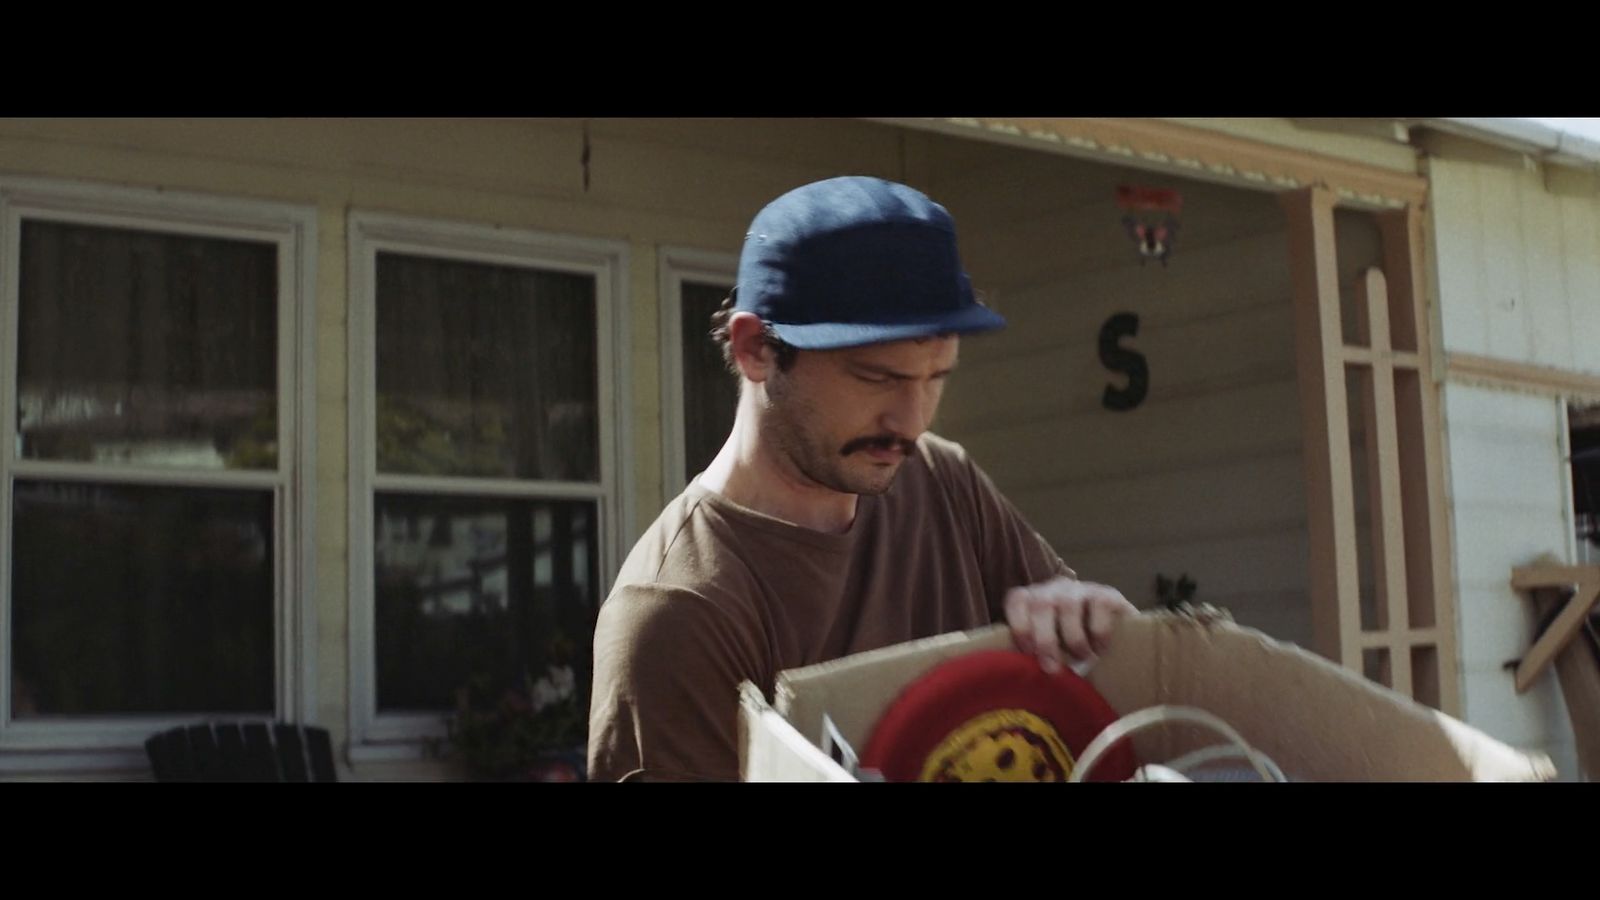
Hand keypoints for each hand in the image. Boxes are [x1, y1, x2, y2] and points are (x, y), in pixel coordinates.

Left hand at [1003, 576, 1137, 672]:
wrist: (1119, 646)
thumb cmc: (1071, 651)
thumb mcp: (1048, 650)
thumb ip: (1031, 653)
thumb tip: (1014, 673)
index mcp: (1034, 600)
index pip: (1017, 600)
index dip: (1019, 625)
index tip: (1027, 651)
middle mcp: (1055, 589)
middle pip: (1041, 604)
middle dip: (1045, 639)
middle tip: (1052, 668)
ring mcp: (1081, 589)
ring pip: (1068, 605)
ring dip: (1073, 638)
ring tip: (1082, 658)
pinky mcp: (1107, 594)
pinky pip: (1099, 607)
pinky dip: (1099, 633)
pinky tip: (1101, 649)